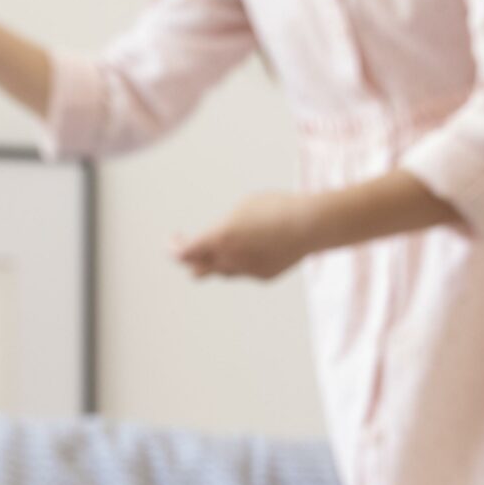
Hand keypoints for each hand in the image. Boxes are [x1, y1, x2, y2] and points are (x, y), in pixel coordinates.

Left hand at [174, 191, 322, 280]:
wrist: (310, 224)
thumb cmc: (275, 208)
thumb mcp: (243, 208)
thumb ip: (225, 227)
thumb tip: (220, 240)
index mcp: (220, 238)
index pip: (184, 253)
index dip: (174, 249)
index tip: (174, 241)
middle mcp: (229, 259)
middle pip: (197, 270)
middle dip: (192, 260)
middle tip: (192, 248)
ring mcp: (247, 271)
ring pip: (222, 272)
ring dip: (219, 261)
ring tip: (230, 243)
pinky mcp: (263, 277)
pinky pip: (246, 271)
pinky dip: (245, 261)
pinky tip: (261, 246)